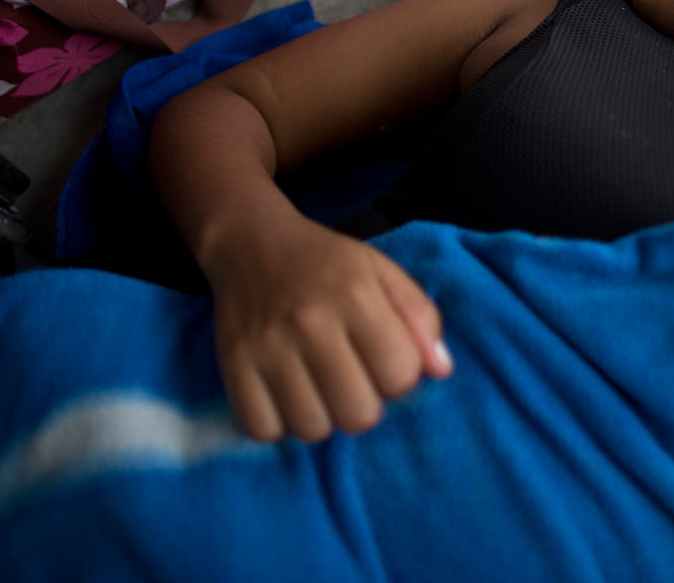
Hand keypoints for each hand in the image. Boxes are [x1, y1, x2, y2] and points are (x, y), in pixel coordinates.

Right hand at [200, 212, 452, 441]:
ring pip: (313, 428)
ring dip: (323, 417)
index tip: (383, 360)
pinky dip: (278, 424)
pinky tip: (287, 396)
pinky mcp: (232, 364)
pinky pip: (263, 429)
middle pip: (359, 413)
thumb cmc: (327, 263)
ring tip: (319, 387)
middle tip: (352, 379)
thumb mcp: (383, 272)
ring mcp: (267, 345)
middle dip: (365, 404)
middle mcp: (310, 321)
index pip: (400, 375)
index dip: (400, 377)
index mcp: (356, 295)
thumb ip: (420, 316)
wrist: (251, 243)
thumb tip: (441, 370)